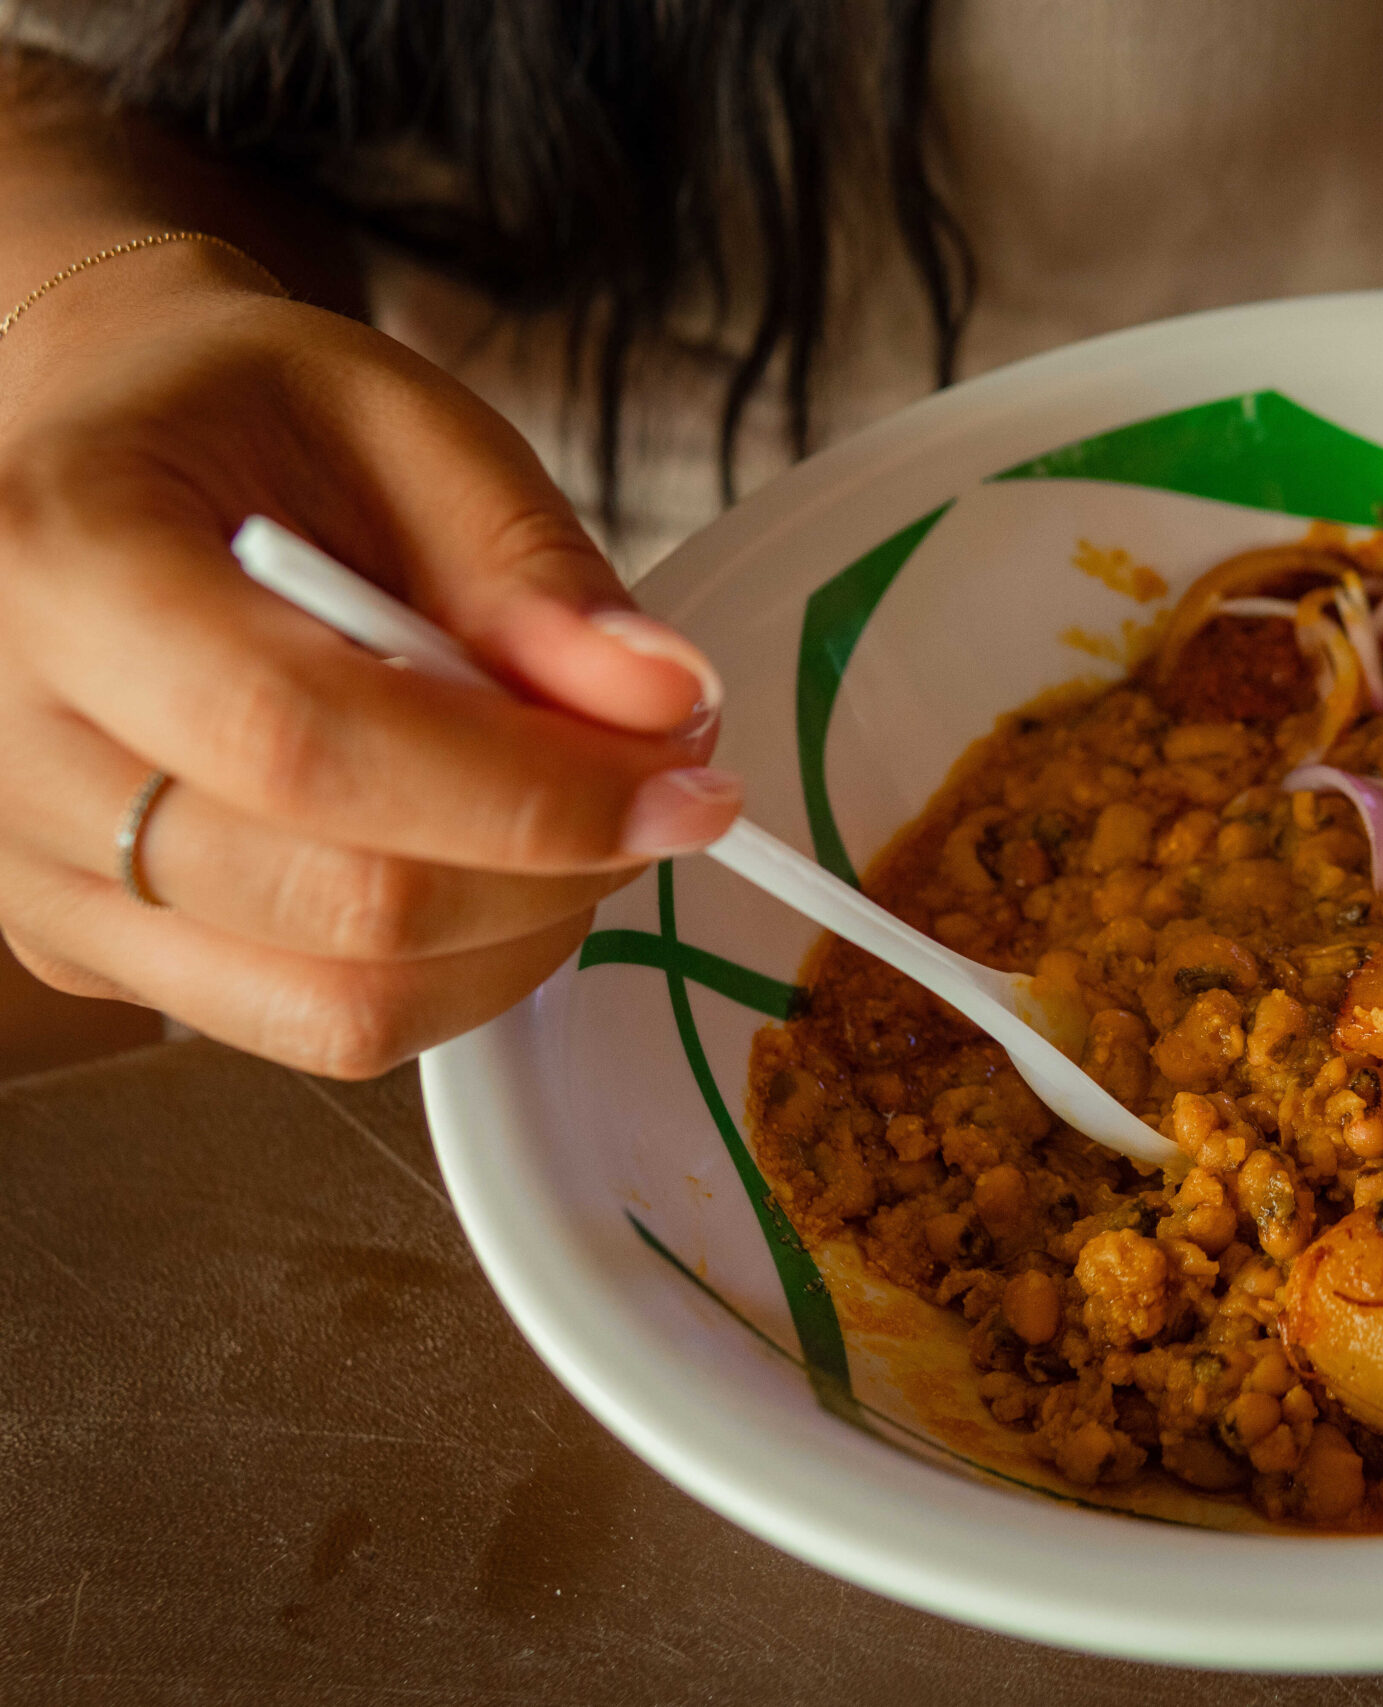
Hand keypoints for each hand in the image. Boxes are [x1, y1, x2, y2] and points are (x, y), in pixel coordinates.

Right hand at [0, 250, 742, 1075]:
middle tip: (660, 787)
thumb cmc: (242, 425)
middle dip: (557, 869)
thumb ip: (536, 571)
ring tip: (567, 816)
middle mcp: (10, 740)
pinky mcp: (88, 951)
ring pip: (340, 1005)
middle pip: (340, 902)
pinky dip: (451, 969)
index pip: (309, 742)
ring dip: (518, 936)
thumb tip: (664, 705)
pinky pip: (314, 1023)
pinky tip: (478, 860)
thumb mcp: (405, 421)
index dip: (529, 793)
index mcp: (65, 560)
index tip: (686, 783)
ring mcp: (33, 870)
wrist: (100, 459)